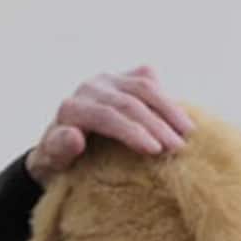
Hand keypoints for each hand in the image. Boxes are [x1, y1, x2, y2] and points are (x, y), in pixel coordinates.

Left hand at [25, 65, 195, 184]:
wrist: (61, 147)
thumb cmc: (59, 163)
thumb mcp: (52, 163)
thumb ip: (59, 150)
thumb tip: (75, 136)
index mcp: (70, 108)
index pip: (107, 116)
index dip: (133, 132)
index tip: (155, 151)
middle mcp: (88, 88)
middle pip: (129, 102)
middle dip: (157, 125)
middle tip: (179, 148)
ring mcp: (107, 80)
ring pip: (143, 86)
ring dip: (169, 108)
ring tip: (188, 132)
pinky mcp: (121, 77)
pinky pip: (147, 77)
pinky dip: (164, 94)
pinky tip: (179, 116)